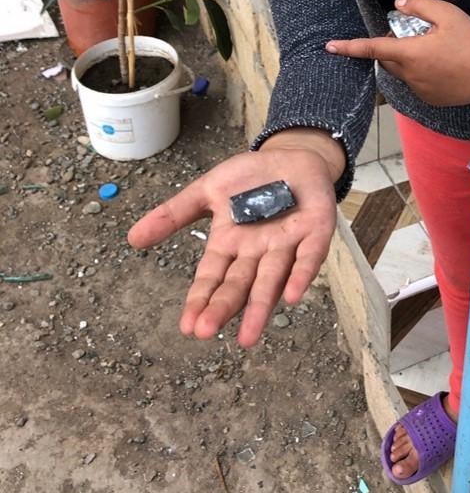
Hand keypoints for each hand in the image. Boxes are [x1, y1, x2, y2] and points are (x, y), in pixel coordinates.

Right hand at [127, 147, 337, 347]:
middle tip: (206, 331)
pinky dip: (301, 276)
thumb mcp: (208, 190)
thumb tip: (132, 238)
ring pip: (271, 281)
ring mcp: (287, 245)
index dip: (200, 300)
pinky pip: (308, 258)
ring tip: (247, 337)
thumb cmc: (250, 178)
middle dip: (223, 308)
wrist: (293, 156)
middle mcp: (257, 253)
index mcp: (229, 245)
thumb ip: (174, 213)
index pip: (212, 278)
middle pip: (238, 285)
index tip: (188, 326)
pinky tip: (293, 296)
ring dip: (260, 308)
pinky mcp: (315, 234)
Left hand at [326, 0, 469, 105]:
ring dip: (408, 61)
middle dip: (392, 47)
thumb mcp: (448, 14)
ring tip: (436, 50)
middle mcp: (412, 76)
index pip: (373, 48)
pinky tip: (444, 66)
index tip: (329, 46)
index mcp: (412, 54)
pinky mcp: (433, 100)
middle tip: (415, 34)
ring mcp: (422, 91)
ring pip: (403, 73)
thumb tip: (398, 4)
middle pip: (387, 60)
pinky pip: (417, 85)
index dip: (349, 47)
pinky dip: (421, 74)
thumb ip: (420, 6)